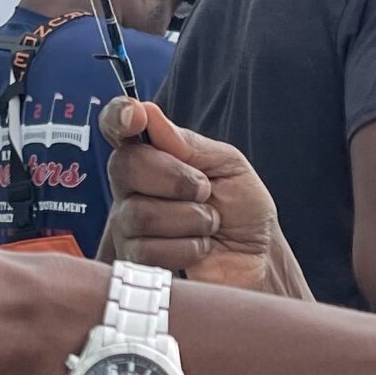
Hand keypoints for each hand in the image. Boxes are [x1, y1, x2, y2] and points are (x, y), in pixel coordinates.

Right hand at [99, 98, 307, 297]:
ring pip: (140, 214)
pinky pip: (149, 250)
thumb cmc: (242, 209)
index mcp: (152, 154)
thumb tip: (149, 113)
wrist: (258, 256)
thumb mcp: (228, 165)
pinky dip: (188, 248)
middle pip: (125, 167)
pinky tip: (200, 248)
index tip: (136, 117)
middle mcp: (132, 186)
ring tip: (209, 223)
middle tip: (205, 191)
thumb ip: (189, 144)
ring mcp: (129, 225)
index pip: (116, 126)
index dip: (118, 116)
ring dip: (191, 218)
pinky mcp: (137, 261)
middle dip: (175, 178)